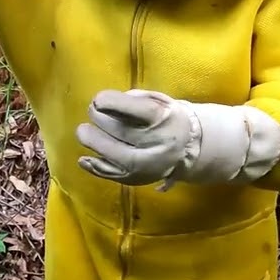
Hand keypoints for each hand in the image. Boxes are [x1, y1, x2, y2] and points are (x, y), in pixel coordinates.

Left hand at [75, 89, 279, 188]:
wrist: (196, 148)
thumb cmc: (170, 118)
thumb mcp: (160, 101)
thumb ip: (135, 100)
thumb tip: (106, 103)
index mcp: (167, 119)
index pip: (140, 110)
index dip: (114, 103)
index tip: (98, 99)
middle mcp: (161, 144)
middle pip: (125, 133)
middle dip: (101, 121)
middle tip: (91, 113)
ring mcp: (152, 165)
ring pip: (119, 158)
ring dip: (95, 144)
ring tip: (83, 132)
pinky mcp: (141, 180)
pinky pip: (116, 176)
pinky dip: (97, 168)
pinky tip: (84, 160)